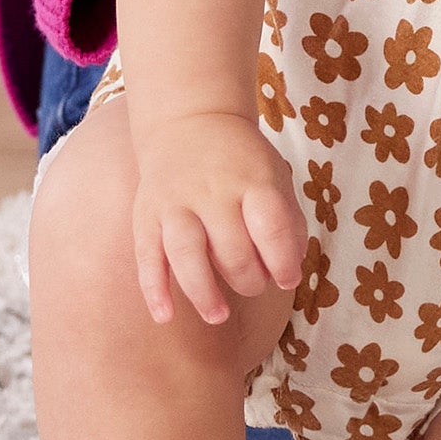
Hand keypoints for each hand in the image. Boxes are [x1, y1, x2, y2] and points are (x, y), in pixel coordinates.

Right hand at [129, 109, 305, 330]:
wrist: (190, 123)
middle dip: (248, 278)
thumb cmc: (242, 161)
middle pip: (231, 247)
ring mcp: (176, 204)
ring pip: (186, 253)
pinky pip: (147, 257)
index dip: (282, 259)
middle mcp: (213, 191)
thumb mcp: (275, 174)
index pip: (270, 225)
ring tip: (218, 316)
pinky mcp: (147, 216)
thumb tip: (293, 265)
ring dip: (202, 291)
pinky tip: (165, 316)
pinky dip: (154, 289)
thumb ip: (287, 217)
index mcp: (253, 179)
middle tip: (256, 286)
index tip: (288, 280)